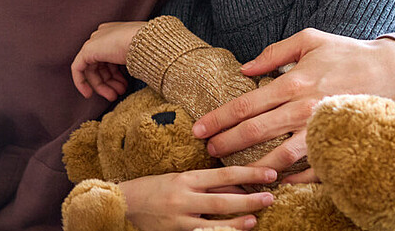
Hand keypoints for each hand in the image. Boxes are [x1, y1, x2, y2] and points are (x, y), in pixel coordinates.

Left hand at [71, 21, 145, 100]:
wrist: (146, 42)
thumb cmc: (149, 48)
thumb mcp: (139, 56)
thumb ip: (129, 63)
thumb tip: (130, 75)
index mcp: (115, 33)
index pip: (111, 58)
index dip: (116, 75)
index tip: (124, 87)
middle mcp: (103, 35)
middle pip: (102, 64)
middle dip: (110, 82)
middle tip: (119, 94)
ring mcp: (95, 41)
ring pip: (93, 69)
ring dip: (102, 86)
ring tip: (114, 96)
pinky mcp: (87, 50)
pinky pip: (78, 68)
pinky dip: (81, 82)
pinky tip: (88, 94)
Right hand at [120, 166, 277, 230]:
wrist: (124, 203)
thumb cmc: (153, 188)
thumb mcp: (179, 178)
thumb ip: (205, 183)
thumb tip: (237, 185)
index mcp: (187, 178)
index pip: (224, 174)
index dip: (249, 173)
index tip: (269, 173)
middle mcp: (184, 197)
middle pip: (223, 199)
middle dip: (249, 199)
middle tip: (270, 197)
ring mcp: (180, 218)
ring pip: (214, 221)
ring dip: (237, 221)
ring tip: (254, 219)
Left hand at [191, 29, 394, 172]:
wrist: (391, 69)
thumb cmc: (346, 52)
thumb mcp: (308, 40)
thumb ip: (274, 53)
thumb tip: (244, 69)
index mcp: (293, 82)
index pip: (246, 105)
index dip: (219, 119)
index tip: (198, 130)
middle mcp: (304, 108)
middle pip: (256, 132)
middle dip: (226, 143)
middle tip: (207, 151)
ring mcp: (322, 129)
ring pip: (281, 156)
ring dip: (254, 167)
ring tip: (235, 173)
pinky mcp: (339, 142)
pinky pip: (314, 169)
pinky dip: (294, 179)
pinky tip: (276, 181)